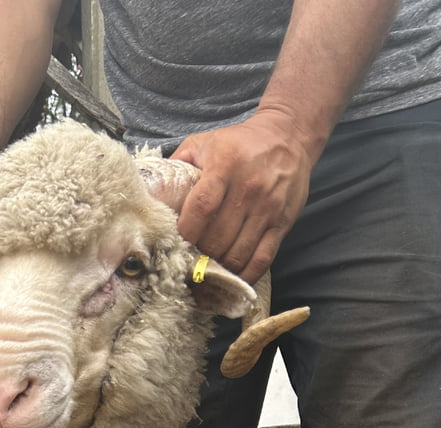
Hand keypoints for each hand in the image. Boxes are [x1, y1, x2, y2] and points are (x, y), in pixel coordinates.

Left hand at [171, 111, 315, 282]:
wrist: (289, 134)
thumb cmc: (239, 143)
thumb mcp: (205, 142)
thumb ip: (178, 165)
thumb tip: (151, 193)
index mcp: (225, 166)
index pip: (201, 209)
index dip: (186, 234)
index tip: (175, 246)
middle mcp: (249, 188)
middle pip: (218, 239)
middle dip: (199, 256)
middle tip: (187, 263)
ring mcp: (268, 208)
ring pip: (238, 254)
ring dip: (219, 270)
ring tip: (205, 273)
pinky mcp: (283, 223)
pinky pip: (262, 259)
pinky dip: (244, 275)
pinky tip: (230, 279)